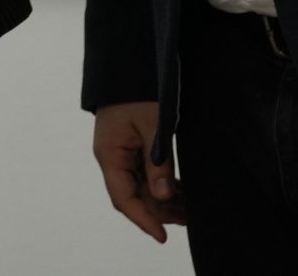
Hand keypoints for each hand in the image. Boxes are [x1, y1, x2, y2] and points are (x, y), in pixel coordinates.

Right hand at [91, 101, 182, 242]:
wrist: (130, 61)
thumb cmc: (139, 88)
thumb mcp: (154, 124)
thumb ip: (158, 162)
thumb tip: (163, 196)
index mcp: (109, 153)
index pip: (124, 198)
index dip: (143, 219)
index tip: (163, 236)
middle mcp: (110, 156)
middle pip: (132, 195)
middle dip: (158, 211)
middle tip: (188, 219)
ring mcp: (119, 151)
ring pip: (139, 186)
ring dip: (161, 199)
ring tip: (188, 210)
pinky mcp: (128, 145)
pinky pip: (142, 173)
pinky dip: (159, 184)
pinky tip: (178, 192)